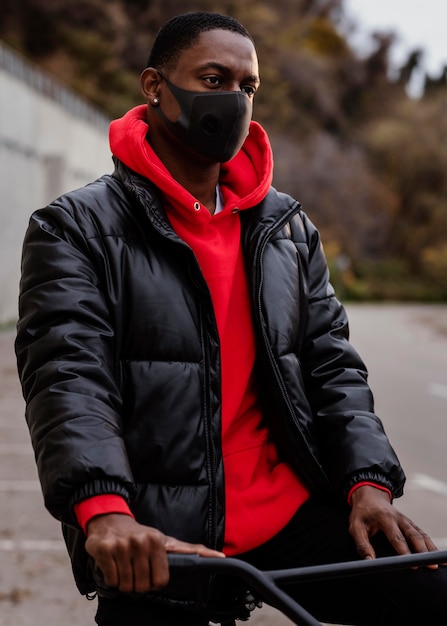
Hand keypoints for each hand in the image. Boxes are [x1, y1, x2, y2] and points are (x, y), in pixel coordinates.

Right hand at [85, 513, 224, 593]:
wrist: (110, 519)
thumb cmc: (141, 535)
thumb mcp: (167, 541)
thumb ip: (191, 550)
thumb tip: (221, 557)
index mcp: (157, 541)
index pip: (160, 581)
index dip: (155, 583)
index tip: (151, 574)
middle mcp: (140, 541)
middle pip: (142, 587)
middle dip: (138, 584)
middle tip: (135, 568)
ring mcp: (121, 545)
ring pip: (125, 586)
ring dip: (124, 581)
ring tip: (125, 564)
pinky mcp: (104, 549)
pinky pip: (111, 580)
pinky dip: (111, 578)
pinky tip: (113, 563)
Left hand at [348, 485, 438, 567]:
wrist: (370, 495)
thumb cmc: (362, 513)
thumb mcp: (355, 526)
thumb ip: (362, 544)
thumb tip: (369, 562)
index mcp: (385, 517)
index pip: (396, 536)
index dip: (404, 551)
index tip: (411, 563)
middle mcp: (399, 518)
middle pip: (414, 535)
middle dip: (423, 551)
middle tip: (431, 565)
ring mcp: (407, 521)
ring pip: (421, 534)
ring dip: (431, 548)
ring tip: (440, 563)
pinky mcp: (410, 524)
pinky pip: (422, 534)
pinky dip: (431, 545)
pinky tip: (437, 555)